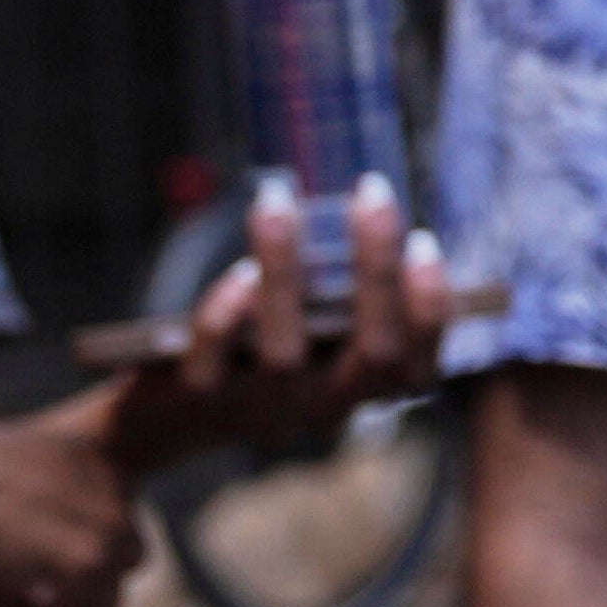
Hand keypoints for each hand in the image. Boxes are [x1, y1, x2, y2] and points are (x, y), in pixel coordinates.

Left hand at [107, 176, 457, 478]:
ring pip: (285, 355)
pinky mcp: (200, 404)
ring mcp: (263, 412)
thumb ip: (350, 297)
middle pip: (375, 355)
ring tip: (276, 203)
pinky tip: (238, 275)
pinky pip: (213, 362)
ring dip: (283, 271)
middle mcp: (325, 410)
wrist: (175, 414)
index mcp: (364, 392)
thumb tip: (371, 217)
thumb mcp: (319, 331)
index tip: (422, 242)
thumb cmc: (267, 346)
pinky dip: (225, 313)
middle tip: (372, 193)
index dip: (430, 307)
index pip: (419, 366)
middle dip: (378, 269)